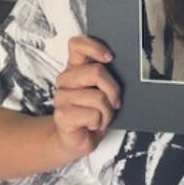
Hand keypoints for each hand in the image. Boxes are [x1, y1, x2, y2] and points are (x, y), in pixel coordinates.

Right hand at [52, 35, 121, 159]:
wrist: (78, 139)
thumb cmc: (93, 113)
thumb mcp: (103, 90)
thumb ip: (106, 75)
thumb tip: (122, 65)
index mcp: (75, 69)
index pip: (77, 45)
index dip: (94, 47)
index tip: (110, 57)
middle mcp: (66, 80)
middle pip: (96, 71)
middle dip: (113, 89)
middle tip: (113, 102)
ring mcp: (61, 97)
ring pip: (98, 96)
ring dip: (107, 111)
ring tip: (100, 116)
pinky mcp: (62, 115)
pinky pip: (93, 115)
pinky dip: (99, 122)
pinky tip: (92, 125)